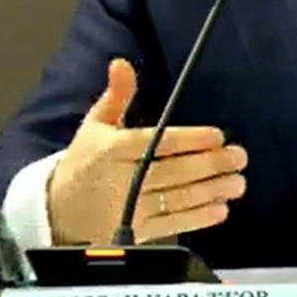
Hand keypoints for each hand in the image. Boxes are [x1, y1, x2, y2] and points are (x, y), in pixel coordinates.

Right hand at [46, 58, 247, 245]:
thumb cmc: (84, 162)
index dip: (190, 140)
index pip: (157, 143)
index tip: (218, 135)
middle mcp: (122, 179)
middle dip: (211, 165)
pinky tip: (220, 209)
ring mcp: (129, 210)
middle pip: (173, 171)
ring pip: (177, 199)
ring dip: (211, 191)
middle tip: (239, 157)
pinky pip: (171, 224)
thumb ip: (115, 96)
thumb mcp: (94, 125)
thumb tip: (121, 63)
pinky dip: (198, 218)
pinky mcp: (134, 233)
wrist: (58, 211)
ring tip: (238, 183)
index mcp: (112, 150)